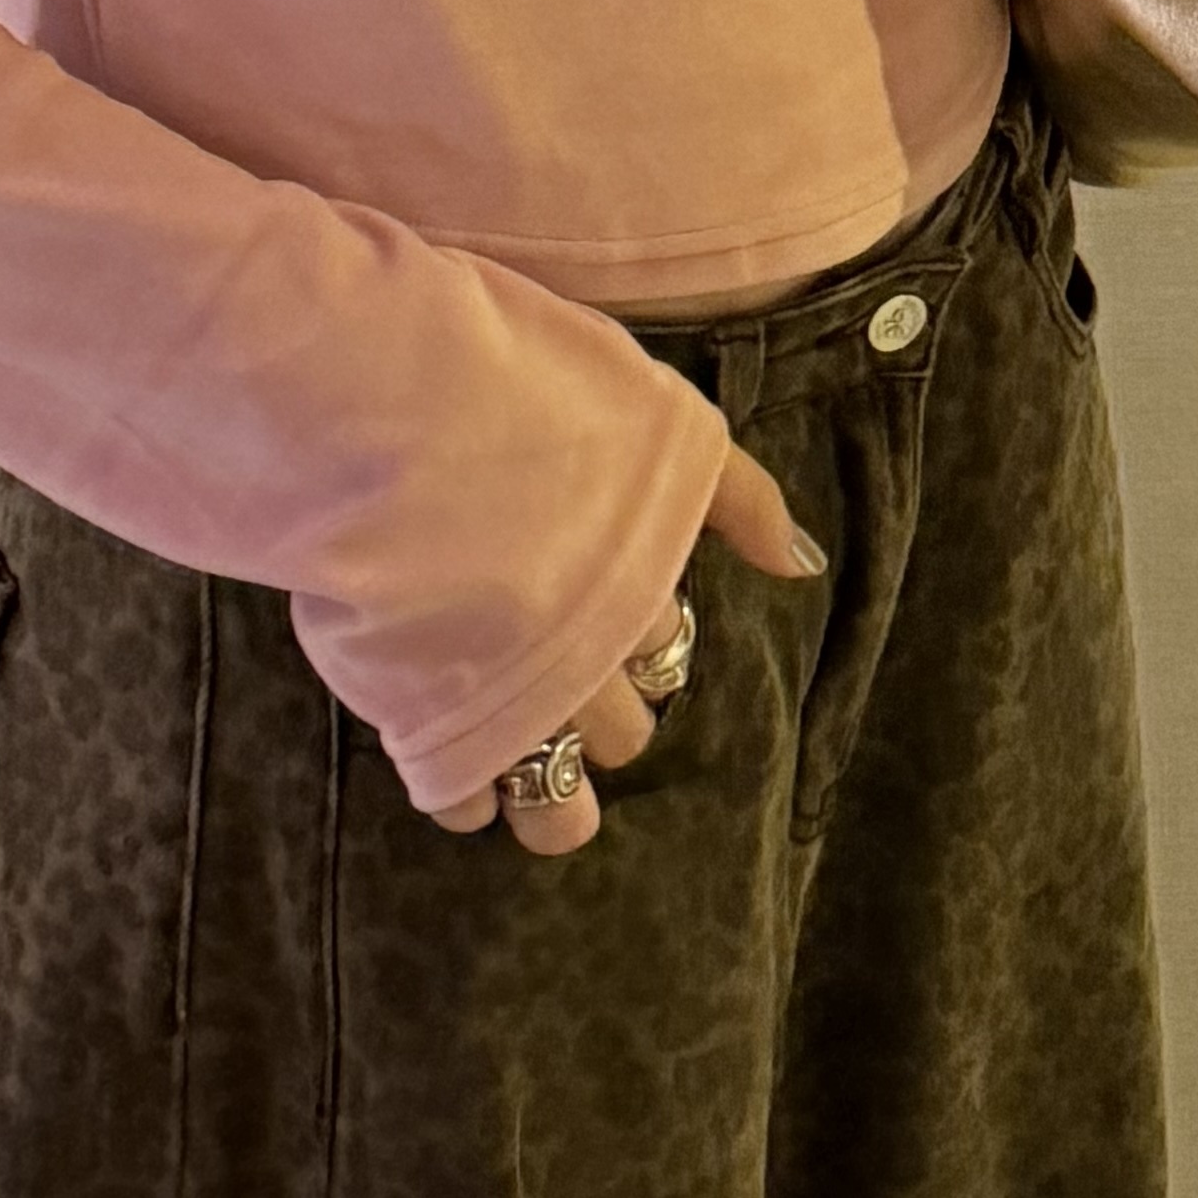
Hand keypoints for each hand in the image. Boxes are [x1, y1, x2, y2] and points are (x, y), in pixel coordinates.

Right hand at [421, 440, 826, 864]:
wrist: (394, 418)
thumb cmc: (523, 396)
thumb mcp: (654, 420)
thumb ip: (735, 495)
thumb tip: (802, 565)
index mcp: (636, 592)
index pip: (666, 655)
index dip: (640, 640)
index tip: (605, 619)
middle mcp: (584, 661)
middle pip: (620, 733)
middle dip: (600, 715)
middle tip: (556, 684)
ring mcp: (502, 703)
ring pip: (553, 795)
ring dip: (549, 796)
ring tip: (528, 781)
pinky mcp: (426, 728)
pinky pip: (462, 800)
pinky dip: (461, 793)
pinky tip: (453, 769)